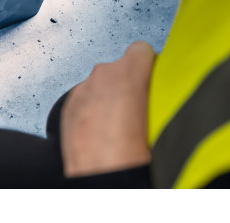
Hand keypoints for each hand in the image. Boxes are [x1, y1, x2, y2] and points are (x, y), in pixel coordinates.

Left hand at [60, 41, 154, 176]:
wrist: (100, 180)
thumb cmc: (130, 154)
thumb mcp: (162, 119)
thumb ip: (158, 95)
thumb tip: (163, 93)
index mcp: (126, 73)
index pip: (140, 49)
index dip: (148, 66)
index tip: (153, 82)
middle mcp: (99, 76)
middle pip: (118, 68)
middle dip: (128, 84)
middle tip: (139, 111)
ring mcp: (79, 90)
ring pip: (99, 85)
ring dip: (108, 98)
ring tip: (120, 127)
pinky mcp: (65, 107)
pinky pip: (84, 100)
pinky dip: (91, 110)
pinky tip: (101, 134)